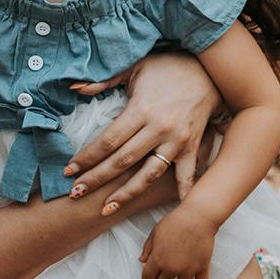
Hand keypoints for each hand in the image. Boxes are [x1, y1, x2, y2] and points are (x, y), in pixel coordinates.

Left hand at [66, 53, 218, 209]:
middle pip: (121, 161)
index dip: (86, 157)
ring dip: (126, 194)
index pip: (108, 140)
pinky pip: (186, 174)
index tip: (69, 170)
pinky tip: (173, 211)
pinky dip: (181, 192)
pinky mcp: (191, 147)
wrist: (211, 70)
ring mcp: (176, 141)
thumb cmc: (169, 67)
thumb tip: (75, 88)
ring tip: (105, 208)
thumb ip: (106, 79)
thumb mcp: (136, 67)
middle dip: (96, 178)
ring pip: (147, 174)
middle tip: (75, 193)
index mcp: (141, 110)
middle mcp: (158, 129)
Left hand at [138, 205, 217, 278]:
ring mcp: (188, 270)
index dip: (147, 276)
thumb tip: (142, 261)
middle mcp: (172, 268)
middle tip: (164, 270)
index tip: (151, 272)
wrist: (197, 217)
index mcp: (158, 259)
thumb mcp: (155, 232)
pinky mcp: (203, 268)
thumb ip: (147, 248)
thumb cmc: (175, 222)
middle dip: (161, 278)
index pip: (147, 278)